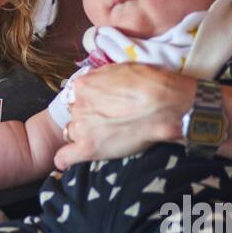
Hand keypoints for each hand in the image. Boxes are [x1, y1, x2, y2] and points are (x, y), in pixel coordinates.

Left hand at [54, 62, 194, 169]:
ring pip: (72, 133)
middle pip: (76, 115)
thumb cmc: (151, 84)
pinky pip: (64, 158)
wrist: (167, 106)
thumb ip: (103, 77)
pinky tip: (68, 163)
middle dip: (89, 119)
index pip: (79, 97)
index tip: (105, 109)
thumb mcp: (123, 69)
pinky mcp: (89, 148)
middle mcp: (79, 104)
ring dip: (84, 137)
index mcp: (84, 85)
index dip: (93, 104)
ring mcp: (82, 127)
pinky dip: (64, 161)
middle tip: (110, 124)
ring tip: (105, 140)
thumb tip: (97, 82)